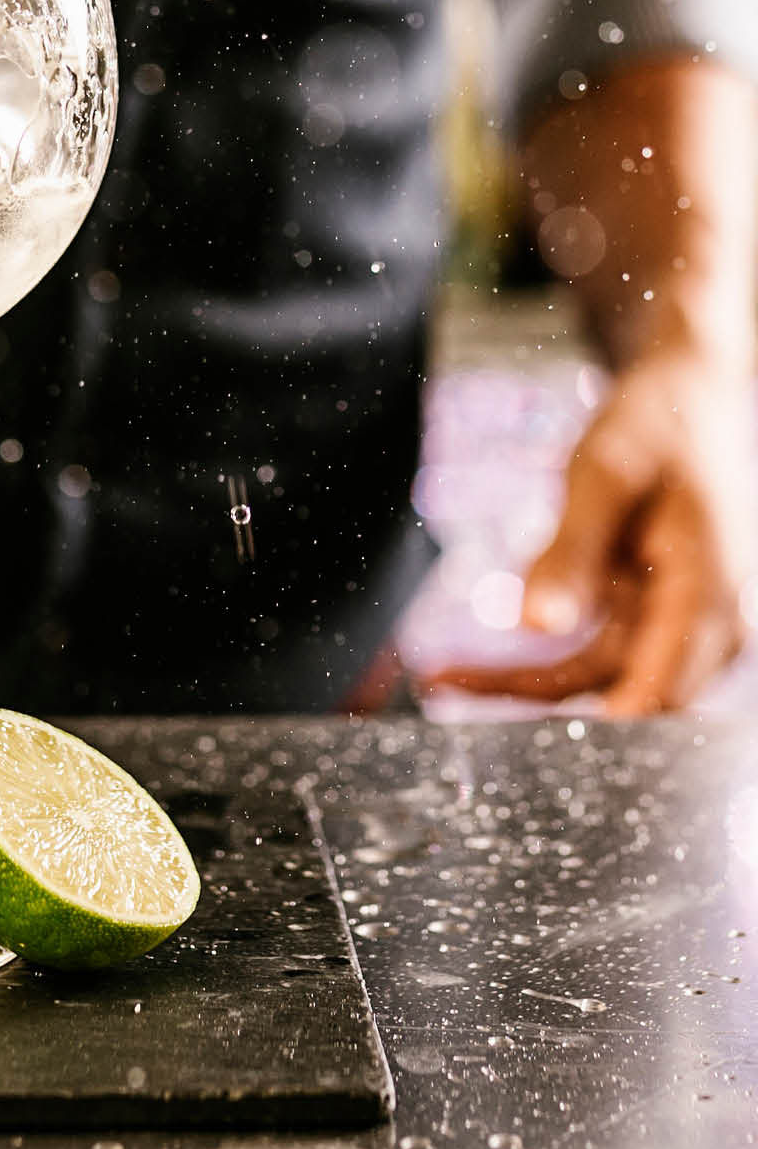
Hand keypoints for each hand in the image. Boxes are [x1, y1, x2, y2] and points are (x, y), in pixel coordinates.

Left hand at [425, 351, 757, 714]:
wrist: (689, 398)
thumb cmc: (653, 429)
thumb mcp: (602, 477)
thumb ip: (570, 552)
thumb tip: (534, 624)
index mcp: (707, 590)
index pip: (662, 684)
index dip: (609, 726)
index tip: (541, 749)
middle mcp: (702, 619)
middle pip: (625, 690)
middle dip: (544, 704)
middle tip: (453, 691)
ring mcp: (675, 619)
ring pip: (601, 674)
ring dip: (528, 682)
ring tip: (442, 679)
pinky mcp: (649, 612)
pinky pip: (596, 648)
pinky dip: (540, 655)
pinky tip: (478, 664)